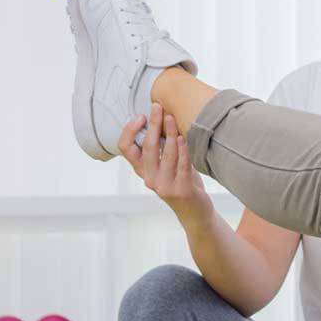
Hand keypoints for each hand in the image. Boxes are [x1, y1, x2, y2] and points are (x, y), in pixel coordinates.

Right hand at [119, 103, 214, 229]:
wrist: (195, 213)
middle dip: (153, 124)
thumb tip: (163, 117)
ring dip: (170, 133)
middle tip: (158, 107)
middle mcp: (149, 178)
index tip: (141, 116)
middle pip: (147, 147)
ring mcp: (164, 185)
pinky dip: (183, 150)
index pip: (125, 148)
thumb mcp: (167, 166)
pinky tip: (184, 138)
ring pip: (166, 154)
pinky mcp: (181, 190)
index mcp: (142, 171)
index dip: (130, 131)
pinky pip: (182, 165)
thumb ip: (163, 148)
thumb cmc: (182, 183)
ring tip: (173, 118)